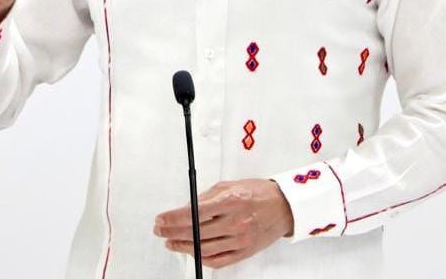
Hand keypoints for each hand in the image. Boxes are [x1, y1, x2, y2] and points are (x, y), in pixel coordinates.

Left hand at [153, 178, 293, 269]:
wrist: (285, 207)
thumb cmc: (258, 193)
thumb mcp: (231, 185)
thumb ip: (207, 196)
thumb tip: (185, 207)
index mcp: (231, 201)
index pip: (194, 213)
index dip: (173, 218)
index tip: (161, 218)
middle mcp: (236, 221)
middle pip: (195, 232)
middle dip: (172, 232)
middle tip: (160, 230)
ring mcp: (240, 240)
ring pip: (204, 249)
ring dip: (183, 247)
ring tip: (171, 242)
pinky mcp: (244, 252)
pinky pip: (218, 261)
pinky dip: (201, 258)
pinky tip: (191, 252)